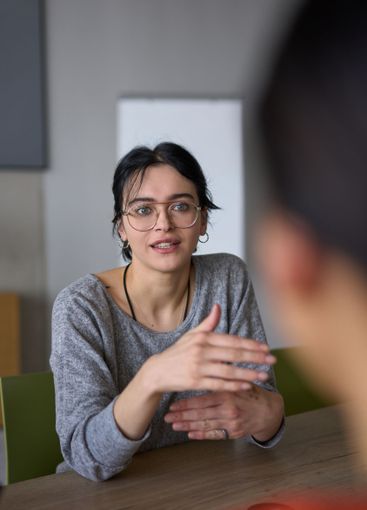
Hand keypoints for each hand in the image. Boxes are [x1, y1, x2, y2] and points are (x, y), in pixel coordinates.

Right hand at [145, 304, 275, 393]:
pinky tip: (247, 386)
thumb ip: (208, 323)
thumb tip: (218, 307)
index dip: (250, 344)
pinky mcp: (195, 382)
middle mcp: (201, 351)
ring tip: (264, 375)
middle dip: (255, 358)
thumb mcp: (191, 335)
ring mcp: (198, 367)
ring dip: (249, 373)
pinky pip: (219, 384)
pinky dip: (235, 385)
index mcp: (203, 338)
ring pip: (229, 371)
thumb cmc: (178, 352)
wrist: (157, 371)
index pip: (232, 340)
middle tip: (272, 360)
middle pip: (234, 355)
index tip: (265, 348)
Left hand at [164, 387, 283, 441]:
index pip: (202, 399)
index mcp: (227, 394)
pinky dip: (202, 434)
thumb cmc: (250, 392)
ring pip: (205, 424)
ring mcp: (231, 422)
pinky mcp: (234, 432)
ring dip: (188, 425)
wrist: (268, 411)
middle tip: (168, 416)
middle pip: (200, 414)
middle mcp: (228, 409)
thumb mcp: (237, 380)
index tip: (173, 404)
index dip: (186, 403)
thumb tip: (203, 364)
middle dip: (182, 416)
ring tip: (174, 425)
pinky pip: (215, 434)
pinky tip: (190, 433)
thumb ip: (221, 376)